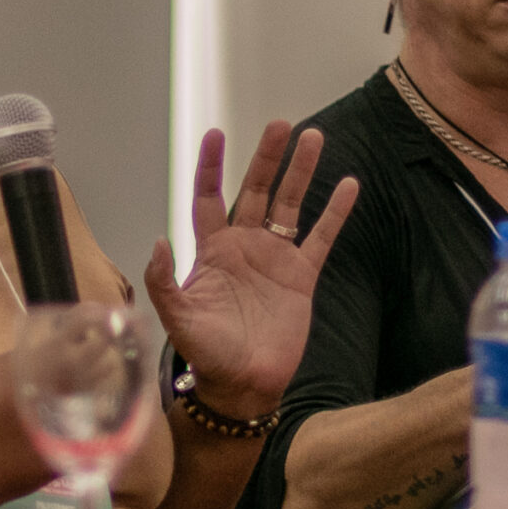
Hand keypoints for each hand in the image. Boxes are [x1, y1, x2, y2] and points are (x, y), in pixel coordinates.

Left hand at [144, 122, 360, 417]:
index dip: (211, 167)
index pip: (209, 198)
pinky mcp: (301, 277)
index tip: (216, 134)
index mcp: (212, 251)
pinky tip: (348, 185)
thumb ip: (164, 281)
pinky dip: (335, 212)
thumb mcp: (178, 317)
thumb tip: (159, 241)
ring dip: (301, 172)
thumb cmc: (206, 354)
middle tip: (280, 124)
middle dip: (267, 157)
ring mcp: (275, 259)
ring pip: (290, 205)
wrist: (243, 384)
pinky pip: (321, 238)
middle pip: (256, 189)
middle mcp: (244, 246)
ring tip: (313, 138)